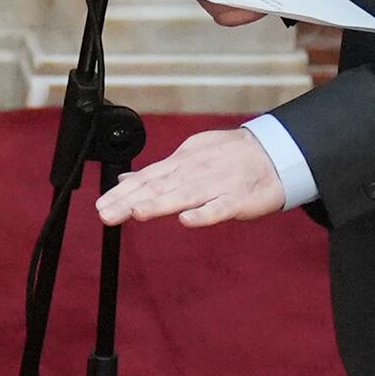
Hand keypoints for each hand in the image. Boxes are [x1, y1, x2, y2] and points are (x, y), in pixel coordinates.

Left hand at [96, 128, 284, 227]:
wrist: (274, 154)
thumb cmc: (229, 157)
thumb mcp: (188, 157)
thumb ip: (156, 173)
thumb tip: (125, 181)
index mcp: (180, 165)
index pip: (146, 179)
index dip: (122, 193)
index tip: (100, 206)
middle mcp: (193, 174)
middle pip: (158, 188)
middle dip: (130, 202)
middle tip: (106, 214)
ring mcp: (215, 186)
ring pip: (184, 196)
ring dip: (160, 204)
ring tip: (137, 213)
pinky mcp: (238, 200)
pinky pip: (219, 208)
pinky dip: (204, 214)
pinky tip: (187, 220)